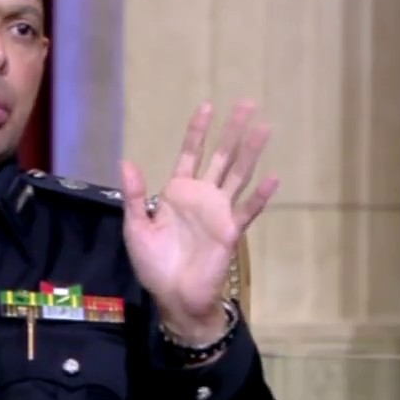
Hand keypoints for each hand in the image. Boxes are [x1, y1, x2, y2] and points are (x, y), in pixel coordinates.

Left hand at [120, 101, 277, 343]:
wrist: (173, 295)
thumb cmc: (154, 263)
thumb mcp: (136, 227)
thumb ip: (135, 196)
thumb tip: (127, 161)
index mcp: (178, 192)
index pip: (191, 153)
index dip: (198, 131)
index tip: (207, 106)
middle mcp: (202, 196)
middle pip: (221, 156)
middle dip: (233, 130)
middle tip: (247, 103)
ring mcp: (219, 212)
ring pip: (238, 174)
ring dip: (251, 152)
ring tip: (265, 128)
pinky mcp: (231, 231)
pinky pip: (248, 210)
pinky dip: (261, 196)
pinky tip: (273, 178)